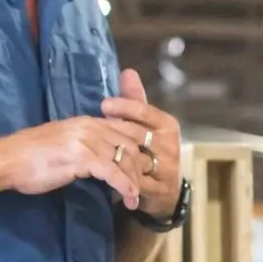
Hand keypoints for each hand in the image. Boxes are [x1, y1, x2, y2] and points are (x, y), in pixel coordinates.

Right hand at [0, 115, 147, 209]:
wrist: (5, 160)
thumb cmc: (29, 156)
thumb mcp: (63, 143)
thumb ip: (84, 145)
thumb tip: (99, 159)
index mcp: (87, 121)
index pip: (125, 128)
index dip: (139, 148)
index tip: (142, 168)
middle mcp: (90, 126)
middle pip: (130, 144)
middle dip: (139, 168)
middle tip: (140, 188)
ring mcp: (86, 141)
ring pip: (125, 158)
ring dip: (134, 180)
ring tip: (135, 198)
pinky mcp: (81, 158)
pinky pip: (112, 172)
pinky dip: (125, 187)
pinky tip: (129, 199)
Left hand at [101, 68, 183, 218]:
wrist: (163, 189)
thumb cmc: (150, 150)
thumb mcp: (145, 124)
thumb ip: (135, 100)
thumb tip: (128, 72)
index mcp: (167, 125)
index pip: (145, 111)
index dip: (125, 106)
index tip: (104, 104)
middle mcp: (170, 145)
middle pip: (139, 134)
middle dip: (116, 131)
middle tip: (92, 125)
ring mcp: (167, 168)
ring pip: (137, 159)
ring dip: (114, 156)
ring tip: (93, 151)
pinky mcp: (160, 189)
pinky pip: (137, 183)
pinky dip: (119, 178)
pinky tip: (102, 173)